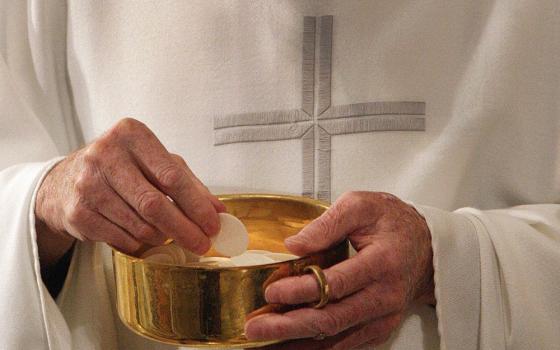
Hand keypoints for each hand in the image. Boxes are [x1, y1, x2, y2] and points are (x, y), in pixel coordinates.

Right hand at [35, 118, 224, 266]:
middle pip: (154, 204)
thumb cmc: (121, 167)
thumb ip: (188, 183)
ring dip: (162, 236)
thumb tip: (219, 211)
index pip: (172, 175)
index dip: (196, 205)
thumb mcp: (155, 163)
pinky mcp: (78, 212)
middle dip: (184, 229)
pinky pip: (121, 239)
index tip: (213, 224)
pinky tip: (143, 237)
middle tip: (201, 243)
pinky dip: (139, 244)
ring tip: (168, 234)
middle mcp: (105, 155)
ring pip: (139, 225)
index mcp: (131, 135)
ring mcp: (88, 184)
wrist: (66, 180)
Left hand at [245, 192, 433, 348]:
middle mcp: (385, 295)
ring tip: (264, 342)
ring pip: (336, 337)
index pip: (336, 283)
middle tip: (256, 328)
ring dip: (297, 341)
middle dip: (289, 326)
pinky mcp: (379, 328)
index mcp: (382, 262)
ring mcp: (383, 316)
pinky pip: (345, 344)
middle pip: (332, 318)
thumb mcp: (362, 205)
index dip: (301, 290)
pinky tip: (291, 345)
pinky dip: (316, 347)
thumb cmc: (393, 223)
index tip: (272, 292)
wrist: (426, 247)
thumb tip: (293, 245)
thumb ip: (327, 223)